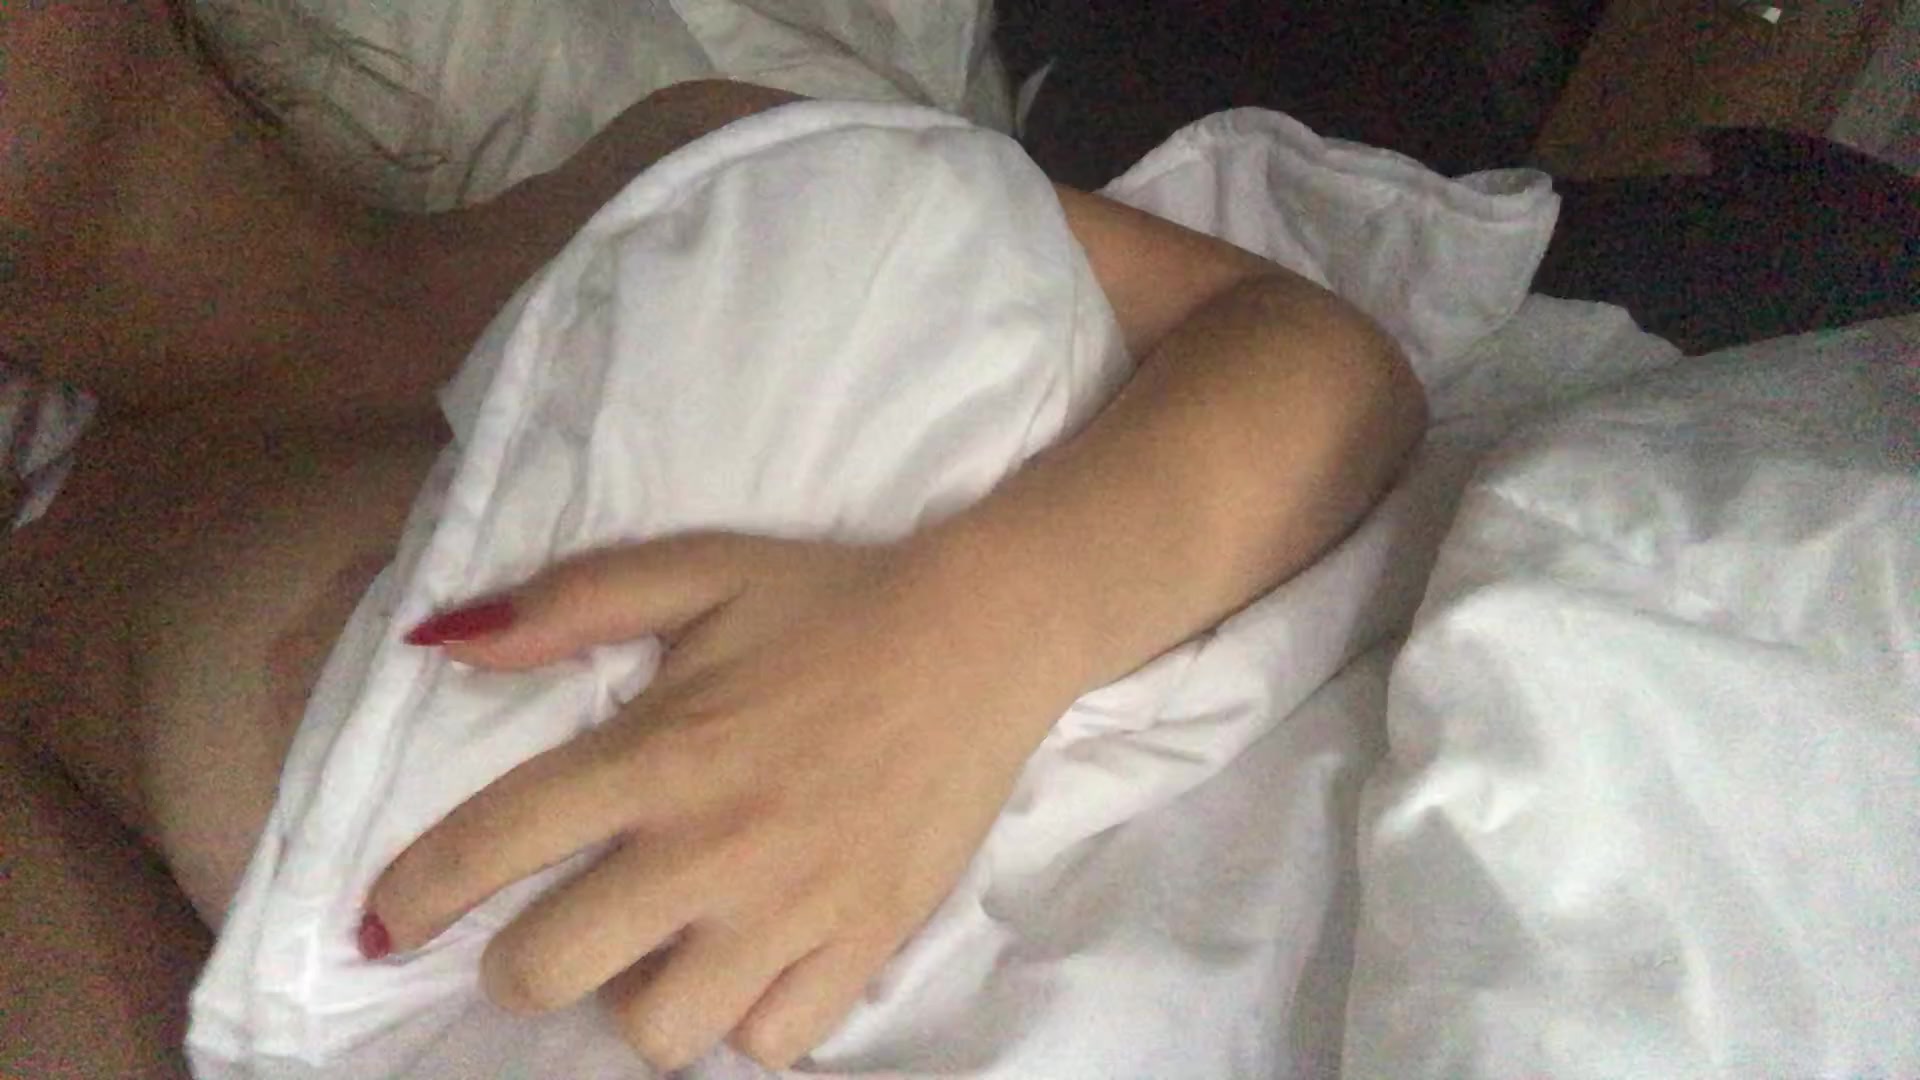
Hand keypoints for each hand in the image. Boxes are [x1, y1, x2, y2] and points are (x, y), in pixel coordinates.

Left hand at [365, 532, 1076, 1070]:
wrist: (985, 638)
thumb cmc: (828, 602)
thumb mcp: (696, 571)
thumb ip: (566, 606)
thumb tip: (438, 641)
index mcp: (659, 753)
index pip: (495, 843)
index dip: (414, 895)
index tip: (385, 922)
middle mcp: (710, 847)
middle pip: (552, 971)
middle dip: (521, 964)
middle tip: (551, 929)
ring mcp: (791, 909)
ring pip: (658, 1032)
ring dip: (637, 999)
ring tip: (660, 952)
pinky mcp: (863, 945)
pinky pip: (768, 1041)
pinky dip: (744, 1018)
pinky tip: (747, 964)